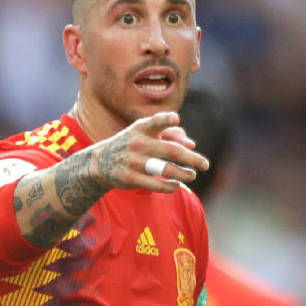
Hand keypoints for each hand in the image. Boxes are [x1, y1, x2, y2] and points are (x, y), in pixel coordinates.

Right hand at [90, 112, 208, 193]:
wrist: (101, 162)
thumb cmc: (134, 145)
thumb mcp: (146, 135)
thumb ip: (171, 136)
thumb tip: (192, 145)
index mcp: (142, 128)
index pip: (155, 121)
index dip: (166, 120)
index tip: (176, 119)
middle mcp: (137, 143)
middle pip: (171, 150)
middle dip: (192, 159)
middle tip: (205, 165)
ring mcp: (133, 161)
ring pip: (166, 169)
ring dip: (184, 174)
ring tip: (192, 175)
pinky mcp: (129, 177)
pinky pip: (156, 184)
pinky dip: (170, 186)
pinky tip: (176, 184)